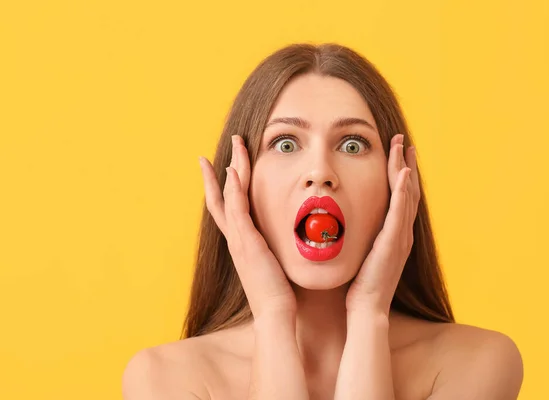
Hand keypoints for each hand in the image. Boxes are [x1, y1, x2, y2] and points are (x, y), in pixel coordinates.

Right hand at [199, 135, 296, 318]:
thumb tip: (278, 239)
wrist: (274, 312)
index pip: (225, 207)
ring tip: (234, 145)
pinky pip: (237, 210)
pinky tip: (234, 171)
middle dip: (219, 171)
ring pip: (229, 196)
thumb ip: (269, 248)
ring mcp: (238, 239)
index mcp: (240, 241)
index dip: (220, 186)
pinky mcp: (247, 242)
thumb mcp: (270, 263)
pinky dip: (234, 190)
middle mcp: (234, 238)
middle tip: (219, 147)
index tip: (221, 165)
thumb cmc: (277, 291)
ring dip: (231, 168)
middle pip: (220, 196)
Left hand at [345, 133, 420, 314]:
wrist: (366, 308)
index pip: (401, 197)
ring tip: (405, 148)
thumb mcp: (362, 252)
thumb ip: (362, 235)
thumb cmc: (360, 284)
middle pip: (409, 191)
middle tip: (405, 141)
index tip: (398, 152)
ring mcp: (401, 238)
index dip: (401, 173)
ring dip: (406, 169)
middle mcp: (403, 233)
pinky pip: (400, 213)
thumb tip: (347, 220)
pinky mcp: (393, 243)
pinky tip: (403, 175)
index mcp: (395, 234)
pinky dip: (403, 192)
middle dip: (406, 164)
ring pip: (407, 196)